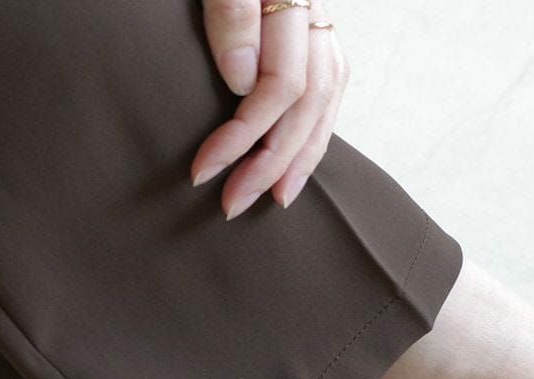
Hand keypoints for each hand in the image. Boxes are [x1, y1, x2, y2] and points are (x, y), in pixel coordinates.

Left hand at [192, 0, 348, 218]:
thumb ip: (229, 10)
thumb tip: (243, 82)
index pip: (279, 84)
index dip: (243, 133)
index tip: (203, 168)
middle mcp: (312, 9)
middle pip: (307, 102)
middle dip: (269, 161)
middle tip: (231, 204)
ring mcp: (318, 17)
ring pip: (326, 98)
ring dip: (301, 156)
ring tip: (277, 198)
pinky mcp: (316, 26)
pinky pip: (330, 84)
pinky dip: (317, 127)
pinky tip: (301, 156)